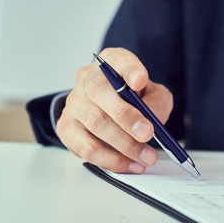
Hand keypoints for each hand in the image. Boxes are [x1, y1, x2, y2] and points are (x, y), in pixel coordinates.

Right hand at [56, 48, 173, 173]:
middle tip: (148, 134)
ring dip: (124, 144)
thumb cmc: (132, 101)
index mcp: (112, 63)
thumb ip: (157, 102)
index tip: (140, 80)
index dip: (129, 69)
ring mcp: (74, 103)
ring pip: (95, 122)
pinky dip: (111, 160)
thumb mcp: (153, 95)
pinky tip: (129, 165)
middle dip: (126, 116)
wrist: (107, 112)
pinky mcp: (67, 128)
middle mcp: (88, 79)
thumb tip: (153, 119)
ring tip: (146, 157)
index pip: (117, 59)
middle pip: (99, 91)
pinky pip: (86, 147)